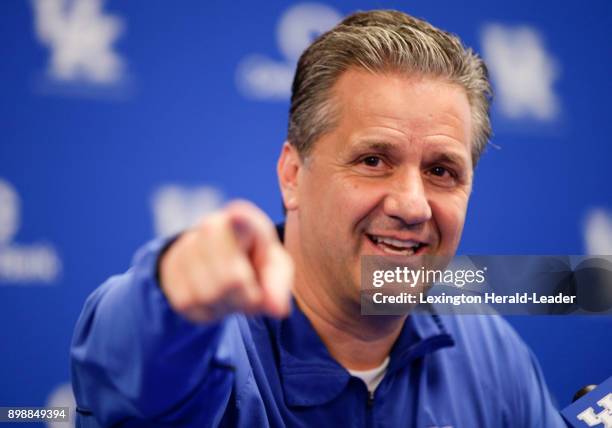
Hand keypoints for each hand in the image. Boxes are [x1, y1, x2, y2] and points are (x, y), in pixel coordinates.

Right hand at [158, 200, 293, 321]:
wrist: (218, 259)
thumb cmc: (255, 261)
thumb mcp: (274, 267)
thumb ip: (278, 285)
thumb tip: (277, 309)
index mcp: (243, 219)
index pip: (239, 219)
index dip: (239, 219)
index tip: (237, 215)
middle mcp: (211, 224)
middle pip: (231, 279)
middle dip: (246, 297)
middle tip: (252, 294)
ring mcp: (187, 246)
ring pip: (208, 294)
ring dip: (225, 305)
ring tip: (233, 295)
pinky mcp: (169, 270)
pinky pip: (188, 303)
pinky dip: (206, 310)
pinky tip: (214, 298)